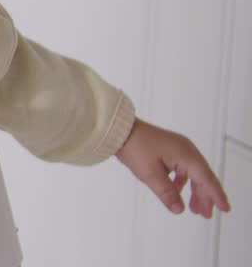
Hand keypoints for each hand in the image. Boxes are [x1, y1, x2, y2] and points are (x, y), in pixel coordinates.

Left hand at [116, 118, 230, 217]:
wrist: (119, 129)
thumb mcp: (150, 174)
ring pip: (193, 173)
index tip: (225, 208)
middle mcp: (186, 150)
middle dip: (205, 196)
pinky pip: (182, 167)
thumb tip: (179, 208)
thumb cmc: (134, 146)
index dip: (216, 196)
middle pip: (202, 177)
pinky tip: (177, 190)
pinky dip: (183, 181)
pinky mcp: (169, 148)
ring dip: (194, 190)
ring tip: (195, 208)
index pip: (207, 179)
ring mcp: (178, 148)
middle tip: (206, 214)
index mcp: (186, 155)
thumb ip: (167, 193)